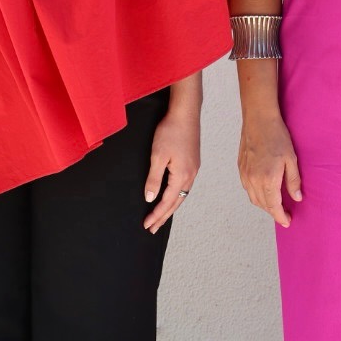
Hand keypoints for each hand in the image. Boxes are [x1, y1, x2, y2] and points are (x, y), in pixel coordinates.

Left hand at [143, 106, 199, 234]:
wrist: (185, 113)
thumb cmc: (171, 131)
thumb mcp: (157, 156)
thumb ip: (154, 179)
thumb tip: (150, 198)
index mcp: (182, 176)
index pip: (167, 202)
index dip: (156, 215)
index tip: (147, 225)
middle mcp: (191, 175)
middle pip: (177, 202)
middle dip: (164, 216)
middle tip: (153, 228)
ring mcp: (194, 168)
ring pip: (182, 195)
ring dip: (171, 207)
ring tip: (161, 216)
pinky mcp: (193, 162)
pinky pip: (185, 185)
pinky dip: (177, 195)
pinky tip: (172, 195)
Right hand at [238, 112, 301, 227]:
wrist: (258, 120)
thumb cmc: (276, 136)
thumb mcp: (291, 159)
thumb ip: (293, 181)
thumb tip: (297, 197)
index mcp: (268, 179)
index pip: (273, 206)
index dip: (280, 216)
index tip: (287, 221)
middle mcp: (253, 180)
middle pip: (263, 205)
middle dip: (273, 212)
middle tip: (284, 214)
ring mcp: (245, 175)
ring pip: (253, 198)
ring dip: (264, 205)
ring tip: (275, 204)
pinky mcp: (241, 169)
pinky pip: (247, 189)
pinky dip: (256, 195)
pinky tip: (264, 191)